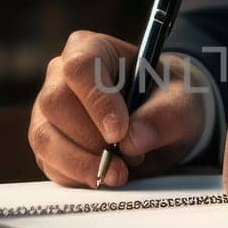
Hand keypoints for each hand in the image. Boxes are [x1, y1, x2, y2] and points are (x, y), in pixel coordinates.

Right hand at [28, 31, 208, 186]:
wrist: (163, 121)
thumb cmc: (168, 98)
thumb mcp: (182, 101)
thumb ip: (165, 116)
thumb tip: (134, 141)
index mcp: (91, 49)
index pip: (80, 68)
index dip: (97, 101)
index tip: (119, 133)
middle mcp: (60, 77)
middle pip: (55, 104)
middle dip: (92, 139)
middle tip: (129, 159)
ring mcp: (49, 112)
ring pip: (45, 138)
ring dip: (82, 163)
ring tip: (119, 174)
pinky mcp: (48, 144)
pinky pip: (50, 164)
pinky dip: (78, 177)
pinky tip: (104, 177)